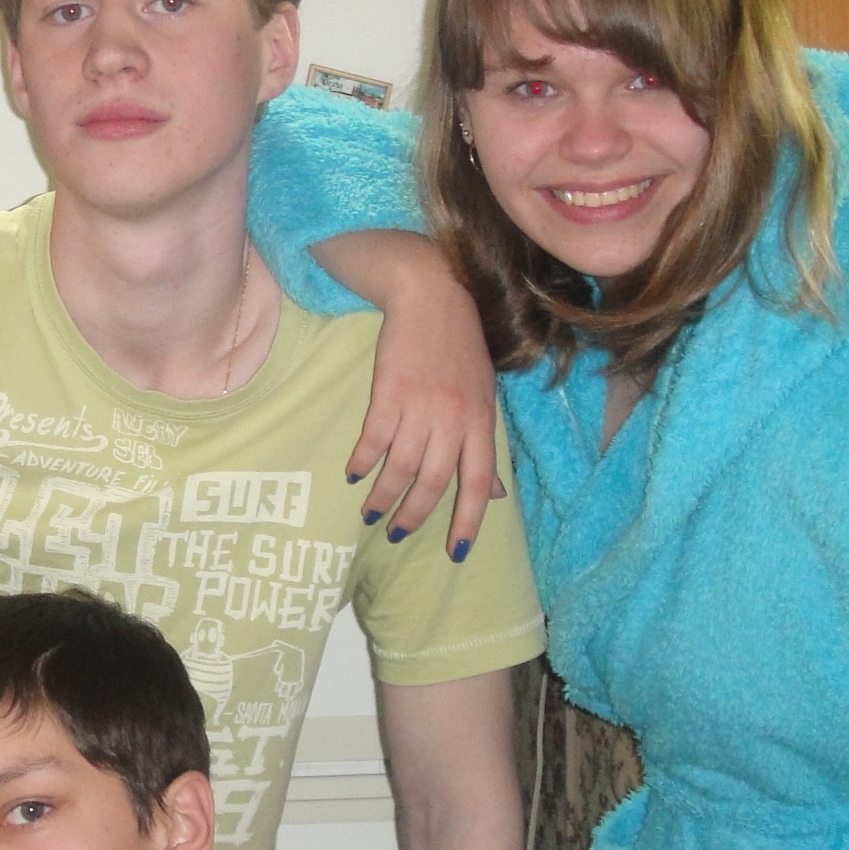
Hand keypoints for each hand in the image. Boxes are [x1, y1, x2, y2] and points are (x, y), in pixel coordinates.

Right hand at [312, 229, 503, 554]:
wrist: (431, 297)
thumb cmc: (459, 348)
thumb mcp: (484, 397)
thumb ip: (484, 446)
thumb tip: (494, 496)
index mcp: (481, 422)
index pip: (478, 482)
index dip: (467, 521)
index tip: (455, 552)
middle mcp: (454, 419)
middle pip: (434, 482)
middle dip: (414, 514)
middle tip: (397, 534)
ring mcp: (421, 406)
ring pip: (401, 467)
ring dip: (383, 496)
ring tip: (370, 513)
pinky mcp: (389, 392)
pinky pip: (374, 440)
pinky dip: (362, 463)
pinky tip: (353, 475)